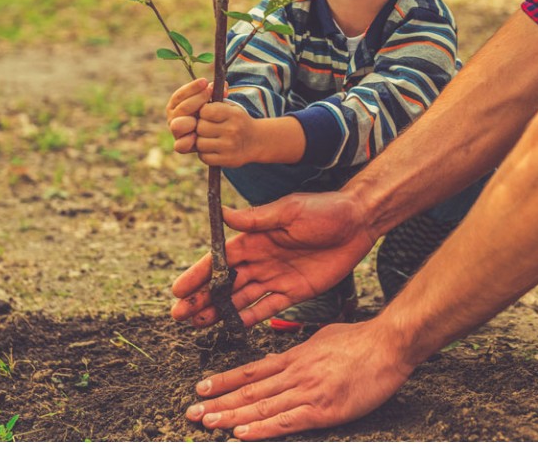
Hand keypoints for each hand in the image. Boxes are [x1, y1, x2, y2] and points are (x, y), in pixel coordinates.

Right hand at [166, 78, 211, 154]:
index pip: (180, 95)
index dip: (192, 88)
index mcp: (176, 105)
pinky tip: (195, 136)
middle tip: (209, 93)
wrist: (213, 134)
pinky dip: (187, 141)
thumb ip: (215, 93)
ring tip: (202, 117)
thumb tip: (224, 86)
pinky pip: (179, 146)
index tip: (204, 81)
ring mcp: (177, 132)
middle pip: (182, 108)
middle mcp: (174, 118)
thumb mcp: (212, 101)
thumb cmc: (210, 113)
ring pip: (177, 126)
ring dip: (189, 120)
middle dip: (196, 99)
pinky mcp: (182, 146)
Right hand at [171, 190, 374, 326]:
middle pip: (225, 283)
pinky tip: (230, 327)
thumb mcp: (290, 210)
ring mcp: (276, 277)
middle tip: (179, 315)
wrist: (358, 222)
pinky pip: (267, 307)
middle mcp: (261, 259)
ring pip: (241, 298)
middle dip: (201, 298)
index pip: (220, 259)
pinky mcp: (294, 291)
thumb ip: (257, 219)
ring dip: (218, 310)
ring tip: (196, 324)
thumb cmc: (325, 210)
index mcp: (255, 238)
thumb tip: (222, 213)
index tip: (178, 290)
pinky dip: (248, 318)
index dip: (198, 274)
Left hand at [186, 320, 412, 439]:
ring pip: (261, 407)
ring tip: (208, 423)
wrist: (388, 344)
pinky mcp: (323, 409)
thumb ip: (298, 352)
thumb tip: (277, 360)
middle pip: (249, 392)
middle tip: (192, 412)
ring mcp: (308, 391)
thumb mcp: (321, 338)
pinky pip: (286, 421)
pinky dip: (262, 429)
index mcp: (295, 357)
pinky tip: (242, 434)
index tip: (201, 388)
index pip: (251, 372)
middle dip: (218, 402)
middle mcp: (295, 373)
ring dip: (231, 417)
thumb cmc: (361, 341)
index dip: (224, 381)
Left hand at [192, 101, 260, 167]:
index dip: (203, 112)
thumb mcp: (232, 107)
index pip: (205, 111)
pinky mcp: (227, 160)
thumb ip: (217, 97)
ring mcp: (229, 146)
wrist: (256, 141)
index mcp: (233, 114)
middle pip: (200, 127)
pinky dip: (204, 153)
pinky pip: (204, 157)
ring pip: (200, 143)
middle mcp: (232, 130)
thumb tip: (207, 86)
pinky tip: (212, 148)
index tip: (207, 115)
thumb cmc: (237, 121)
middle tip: (207, 127)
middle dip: (200, 127)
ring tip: (209, 138)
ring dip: (201, 141)